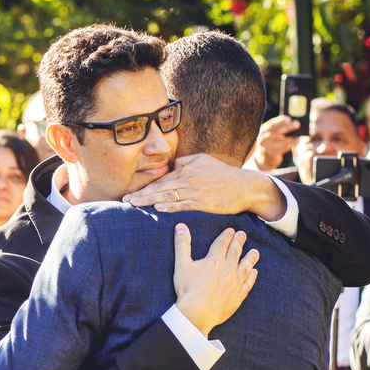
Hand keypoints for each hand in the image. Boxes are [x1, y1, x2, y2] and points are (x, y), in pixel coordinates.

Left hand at [122, 154, 286, 219]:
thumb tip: (171, 166)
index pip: (161, 179)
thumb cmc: (223, 174)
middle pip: (160, 187)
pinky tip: (157, 209)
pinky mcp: (203, 203)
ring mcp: (195, 191)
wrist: (245, 186)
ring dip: (149, 201)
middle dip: (140, 195)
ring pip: (167, 196)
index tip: (130, 193)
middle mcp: (188, 178)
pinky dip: (169, 206)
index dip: (144, 187)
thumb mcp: (204, 161)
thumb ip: (185, 162)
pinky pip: (182, 205)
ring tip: (134, 205)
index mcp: (186, 168)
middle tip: (124, 201)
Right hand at [173, 224, 259, 336]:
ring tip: (255, 252)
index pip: (222, 243)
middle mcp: (228, 268)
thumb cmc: (188, 290)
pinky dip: (252, 277)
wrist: (197, 314)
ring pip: (246, 266)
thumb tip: (180, 226)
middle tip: (243, 235)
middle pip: (236, 251)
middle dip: (239, 241)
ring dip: (251, 257)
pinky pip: (248, 283)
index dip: (227, 235)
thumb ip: (182, 244)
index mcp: (215, 260)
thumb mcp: (181, 265)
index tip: (231, 230)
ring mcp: (235, 282)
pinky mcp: (238, 295)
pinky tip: (254, 272)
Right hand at [251, 115, 300, 171]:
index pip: (271, 125)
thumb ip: (277, 129)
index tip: (289, 118)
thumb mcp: (270, 136)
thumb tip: (291, 123)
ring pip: (281, 141)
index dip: (280, 121)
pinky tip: (296, 140)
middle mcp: (262, 139)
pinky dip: (291, 143)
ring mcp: (266, 148)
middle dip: (288, 127)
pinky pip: (284, 148)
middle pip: (276, 132)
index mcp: (262, 132)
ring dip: (291, 137)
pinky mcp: (271, 154)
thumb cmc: (270, 144)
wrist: (264, 159)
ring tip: (299, 134)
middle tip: (297, 124)